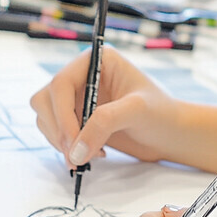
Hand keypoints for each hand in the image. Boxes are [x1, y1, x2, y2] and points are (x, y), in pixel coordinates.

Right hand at [31, 46, 175, 167]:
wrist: (170, 134)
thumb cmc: (162, 114)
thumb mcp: (137, 111)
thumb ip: (105, 123)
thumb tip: (74, 150)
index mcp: (97, 60)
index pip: (61, 82)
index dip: (62, 114)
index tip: (73, 142)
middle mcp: (83, 75)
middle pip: (46, 99)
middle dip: (58, 130)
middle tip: (76, 156)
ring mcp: (78, 97)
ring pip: (46, 117)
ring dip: (60, 141)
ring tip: (89, 156)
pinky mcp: (77, 117)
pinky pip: (55, 131)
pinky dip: (66, 146)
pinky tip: (92, 154)